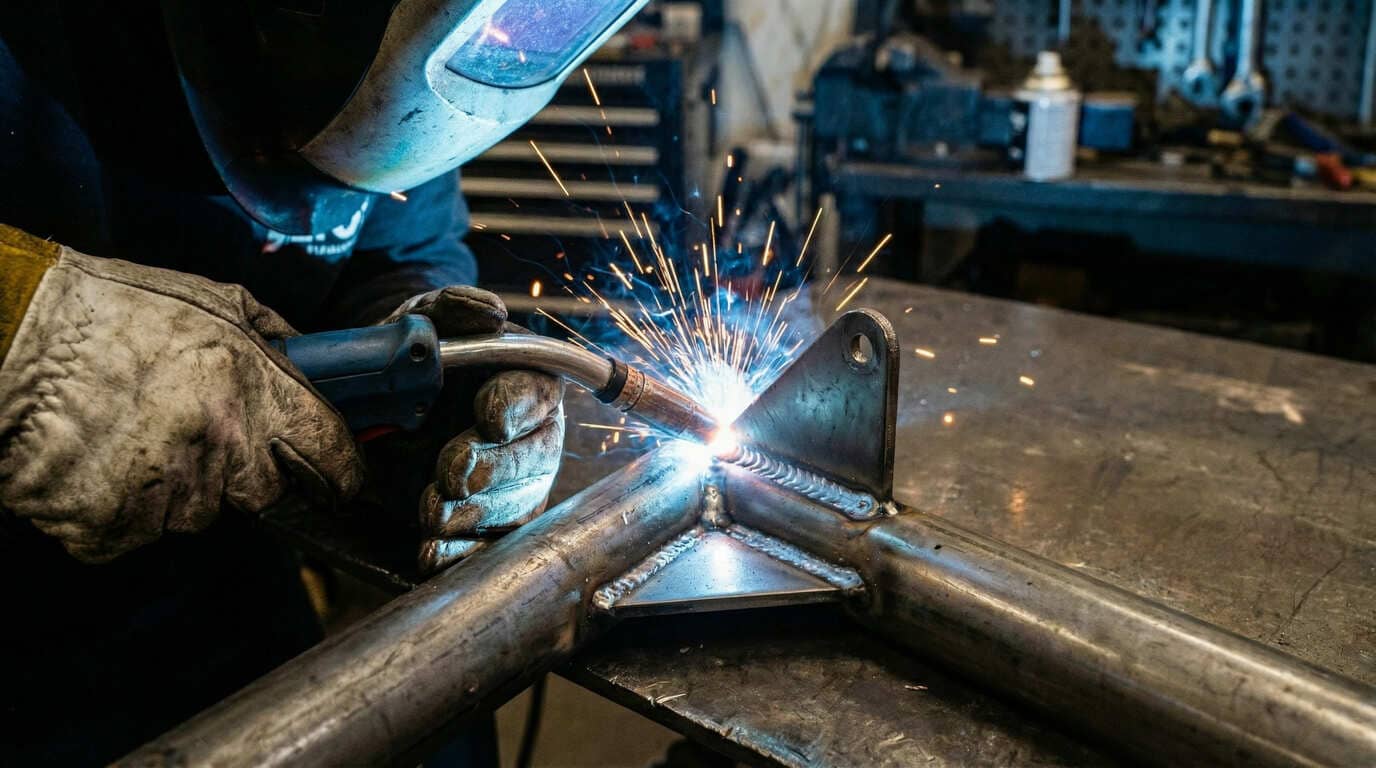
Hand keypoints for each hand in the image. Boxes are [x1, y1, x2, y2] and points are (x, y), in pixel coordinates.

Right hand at [0, 238, 363, 562]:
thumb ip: (274, 338)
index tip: (342, 480)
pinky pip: (137, 531)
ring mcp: (164, 490)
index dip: (341, 471)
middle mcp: (217, 444)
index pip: (329, 453)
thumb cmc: (110, 313)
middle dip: (242, 471)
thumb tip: (312, 362)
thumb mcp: (213, 300)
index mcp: (252, 388)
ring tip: (134, 433)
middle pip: (262, 493)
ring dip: (176, 486)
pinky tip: (101, 459)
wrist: (13, 339)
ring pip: (196, 513)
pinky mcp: (110, 526)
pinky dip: (122, 507)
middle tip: (197, 431)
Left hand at [372, 287, 564, 573]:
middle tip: (452, 473)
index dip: (517, 406)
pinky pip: (489, 545)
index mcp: (523, 380)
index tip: (487, 417)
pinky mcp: (485, 521)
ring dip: (475, 515)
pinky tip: (432, 553)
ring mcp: (510, 482)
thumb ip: (452, 309)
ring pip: (516, 505)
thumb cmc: (413, 357)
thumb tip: (490, 312)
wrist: (375, 403)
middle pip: (535, 457)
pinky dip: (460, 554)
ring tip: (432, 512)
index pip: (536, 393)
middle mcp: (527, 433)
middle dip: (494, 470)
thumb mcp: (420, 321)